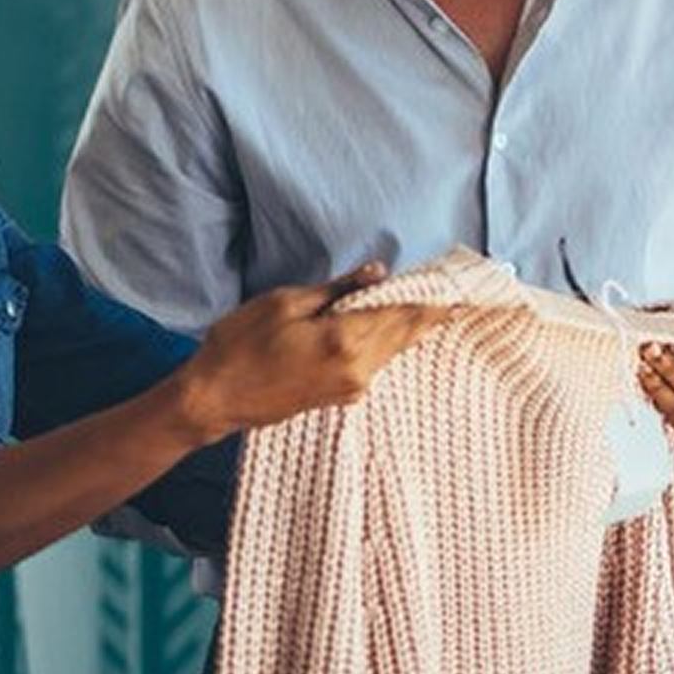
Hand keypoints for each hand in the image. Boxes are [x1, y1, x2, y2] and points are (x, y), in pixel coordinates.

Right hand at [169, 265, 449, 441]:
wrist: (214, 399)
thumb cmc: (239, 345)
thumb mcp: (285, 303)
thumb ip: (336, 290)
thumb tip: (377, 273)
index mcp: (345, 340)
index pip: (403, 313)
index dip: (432, 298)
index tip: (459, 286)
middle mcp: (358, 369)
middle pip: (406, 334)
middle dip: (431, 312)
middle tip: (458, 294)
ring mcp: (351, 387)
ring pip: (394, 350)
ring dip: (412, 327)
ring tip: (435, 306)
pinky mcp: (341, 396)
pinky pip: (377, 362)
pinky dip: (391, 342)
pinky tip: (395, 327)